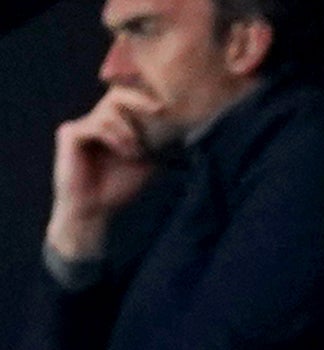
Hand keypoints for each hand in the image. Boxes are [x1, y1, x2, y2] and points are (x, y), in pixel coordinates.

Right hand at [47, 91, 159, 265]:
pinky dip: (115, 138)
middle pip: (116, 97)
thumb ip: (156, 145)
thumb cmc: (118, 188)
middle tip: (160, 110)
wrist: (94, 209)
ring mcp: (80, 126)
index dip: (141, 94)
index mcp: (109, 126)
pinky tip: (126, 152)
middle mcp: (92, 121)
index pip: (123, 99)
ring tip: (136, 153)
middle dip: (140, 101)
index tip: (166, 106)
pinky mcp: (69, 134)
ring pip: (109, 113)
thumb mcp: (145, 164)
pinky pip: (97, 126)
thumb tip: (182, 131)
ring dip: (129, 132)